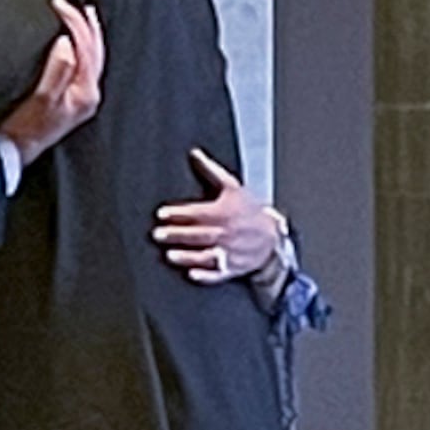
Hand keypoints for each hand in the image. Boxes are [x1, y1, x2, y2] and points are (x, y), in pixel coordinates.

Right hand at [0, 0, 104, 163]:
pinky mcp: (72, 97)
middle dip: (86, 25)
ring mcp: (81, 96)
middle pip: (95, 51)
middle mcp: (88, 94)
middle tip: (75, 5)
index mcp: (85, 92)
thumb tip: (65, 42)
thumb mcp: (41, 98)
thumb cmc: (25, 127)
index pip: (86, 47)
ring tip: (83, 15)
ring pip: (92, 57)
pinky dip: (81, 47)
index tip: (57, 4)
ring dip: (88, 34)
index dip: (74, 22)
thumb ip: (56, 70)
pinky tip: (73, 42)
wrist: (15, 150)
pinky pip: (84, 64)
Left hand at [153, 150, 282, 285]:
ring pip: (207, 256)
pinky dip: (206, 276)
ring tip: (170, 255)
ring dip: (188, 256)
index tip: (161, 214)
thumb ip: (210, 171)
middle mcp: (226, 233)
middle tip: (158, 235)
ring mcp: (230, 253)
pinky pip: (219, 274)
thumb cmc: (248, 209)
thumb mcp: (232, 187)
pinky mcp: (232, 268)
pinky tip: (192, 274)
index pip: (197, 213)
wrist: (271, 236)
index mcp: (224, 212)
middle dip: (177, 235)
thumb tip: (194, 154)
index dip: (178, 214)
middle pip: (199, 234)